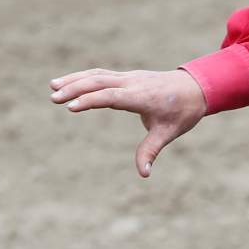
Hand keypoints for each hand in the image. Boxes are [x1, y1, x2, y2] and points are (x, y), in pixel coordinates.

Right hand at [50, 68, 206, 177]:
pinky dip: (83, 77)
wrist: (195, 88)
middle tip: (53, 97)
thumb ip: (151, 151)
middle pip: (99, 81)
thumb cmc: (183, 112)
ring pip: (97, 75)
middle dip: (75, 88)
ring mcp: (129, 77)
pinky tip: (68, 83)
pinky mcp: (126, 77)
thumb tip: (144, 174)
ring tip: (52, 87)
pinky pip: (101, 75)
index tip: (71, 107)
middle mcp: (133, 83)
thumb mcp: (169, 133)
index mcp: (142, 96)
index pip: (112, 96)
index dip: (91, 100)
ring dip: (74, 80)